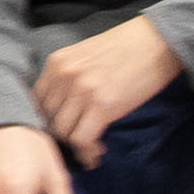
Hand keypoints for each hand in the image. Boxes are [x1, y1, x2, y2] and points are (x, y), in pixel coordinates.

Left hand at [34, 15, 182, 162]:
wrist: (156, 42)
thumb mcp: (84, 56)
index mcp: (56, 63)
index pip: (37, 102)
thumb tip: (62, 107)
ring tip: (91, 147)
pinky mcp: (102, 105)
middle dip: (63, 134)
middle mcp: (63, 75)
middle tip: (80, 141)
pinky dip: (87, 151)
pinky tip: (98, 151)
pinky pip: (82, 139)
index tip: (65, 128)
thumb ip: (68, 77)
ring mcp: (82, 90)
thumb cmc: (125, 48)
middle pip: (49, 119)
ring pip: (63, 132)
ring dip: (75, 146)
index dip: (50, 120)